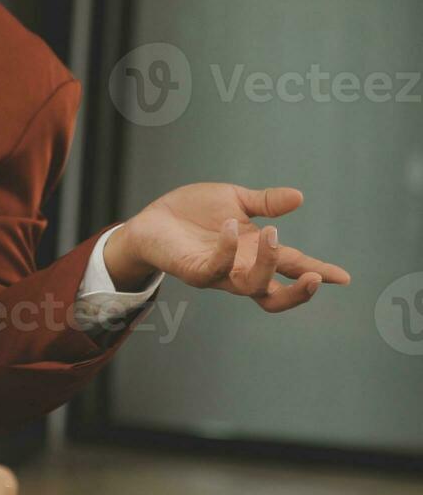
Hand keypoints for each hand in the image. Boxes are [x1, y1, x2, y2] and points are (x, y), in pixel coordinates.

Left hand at [105, 183, 349, 312]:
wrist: (151, 220)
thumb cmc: (193, 213)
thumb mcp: (235, 201)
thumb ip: (266, 203)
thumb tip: (300, 197)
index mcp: (255, 254)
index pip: (291, 267)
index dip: (318, 273)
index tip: (344, 278)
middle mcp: (239, 269)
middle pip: (274, 297)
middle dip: (297, 292)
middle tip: (312, 275)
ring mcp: (217, 273)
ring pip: (250, 287)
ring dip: (268, 264)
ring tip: (273, 233)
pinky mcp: (193, 270)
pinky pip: (215, 269)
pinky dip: (228, 249)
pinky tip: (231, 226)